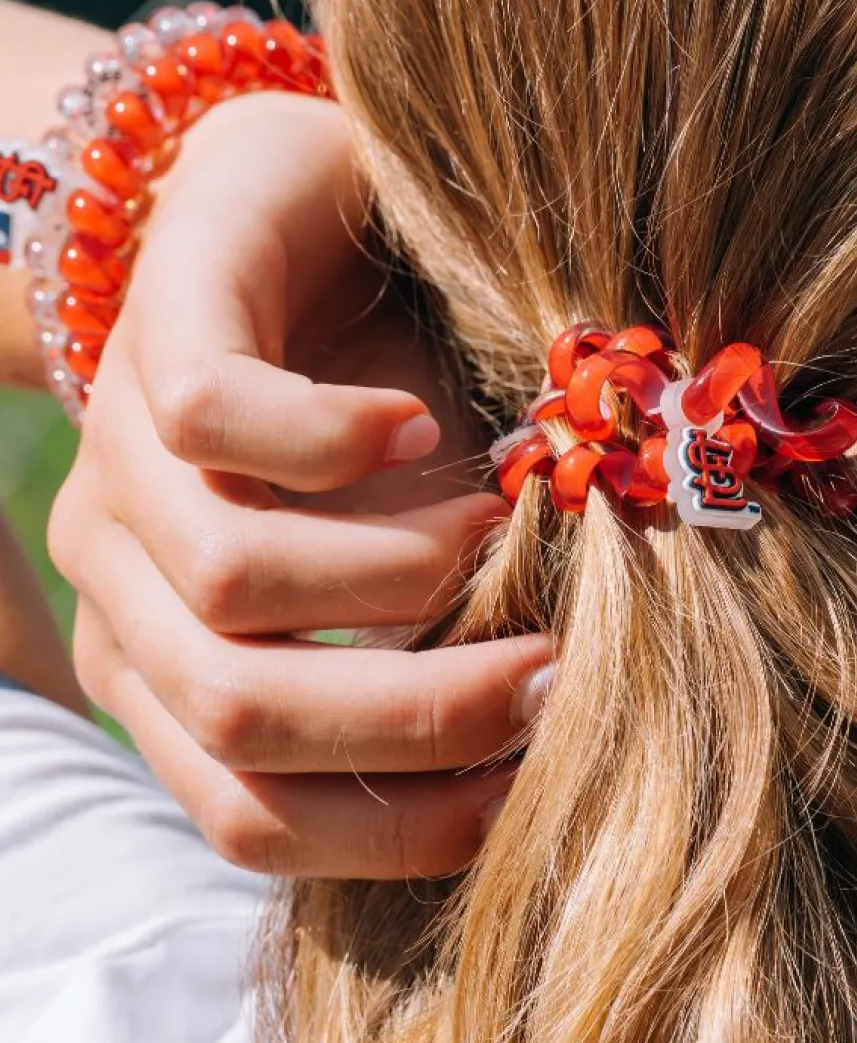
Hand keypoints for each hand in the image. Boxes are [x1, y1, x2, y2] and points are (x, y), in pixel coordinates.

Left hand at [49, 93, 552, 878]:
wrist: (316, 216)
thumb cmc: (388, 405)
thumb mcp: (423, 553)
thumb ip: (441, 651)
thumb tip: (538, 744)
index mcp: (172, 665)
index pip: (254, 812)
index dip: (401, 827)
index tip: (531, 785)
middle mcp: (122, 579)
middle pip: (241, 717)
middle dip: (422, 714)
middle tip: (551, 666)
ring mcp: (119, 452)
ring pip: (229, 584)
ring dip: (404, 567)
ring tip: (495, 513)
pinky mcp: (155, 324)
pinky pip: (214, 420)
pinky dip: (342, 441)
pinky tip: (421, 419)